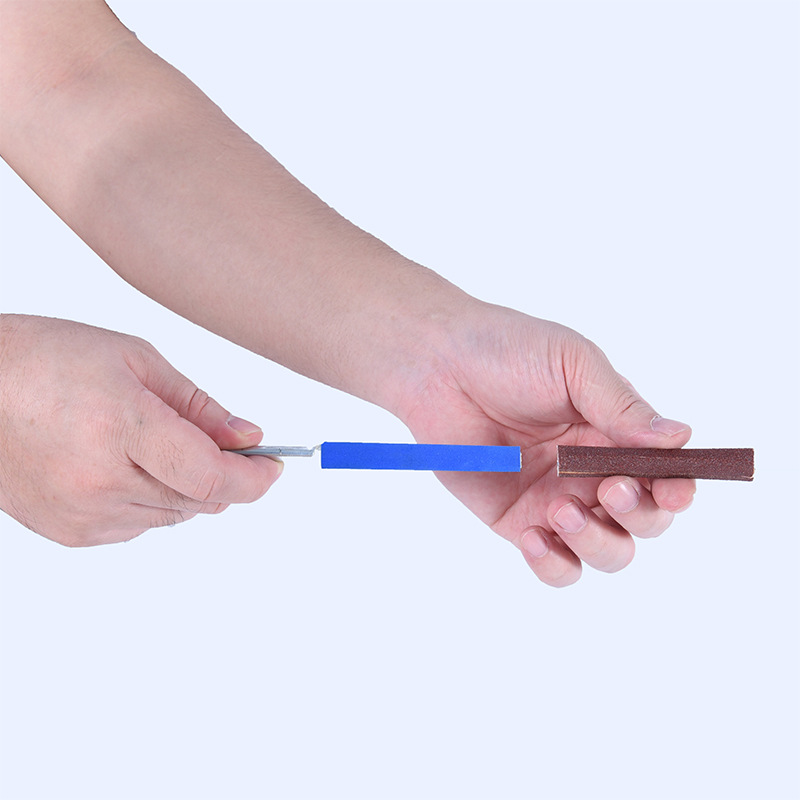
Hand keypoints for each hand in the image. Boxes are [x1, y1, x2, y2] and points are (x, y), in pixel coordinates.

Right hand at [0, 315, 281, 545]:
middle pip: (201, 501)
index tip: (274, 466)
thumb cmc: (43, 360)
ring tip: (153, 443)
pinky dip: (152, 500)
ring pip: (174, 516)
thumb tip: (248, 437)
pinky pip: (139, 526)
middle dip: (225, 476)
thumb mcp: (134, 359)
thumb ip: (199, 406)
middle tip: (221, 444)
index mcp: (122, 426)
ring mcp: (83, 513)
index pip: (213, 476)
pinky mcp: (70, 533)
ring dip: (187, 486)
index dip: (255, 477)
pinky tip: (126, 465)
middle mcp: (102, 481)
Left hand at [398, 301, 695, 586]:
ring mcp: (557, 501)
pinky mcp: (517, 521)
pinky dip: (555, 565)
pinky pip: (554, 565)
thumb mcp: (573, 366)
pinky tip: (536, 537)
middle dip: (639, 514)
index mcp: (616, 433)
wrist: (438, 365)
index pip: (665, 473)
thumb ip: (622, 406)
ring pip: (607, 551)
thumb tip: (680, 437)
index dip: (677, 488)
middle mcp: (594, 472)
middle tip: (610, 489)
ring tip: (560, 508)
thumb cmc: (508, 351)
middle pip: (645, 521)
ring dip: (597, 542)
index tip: (674, 489)